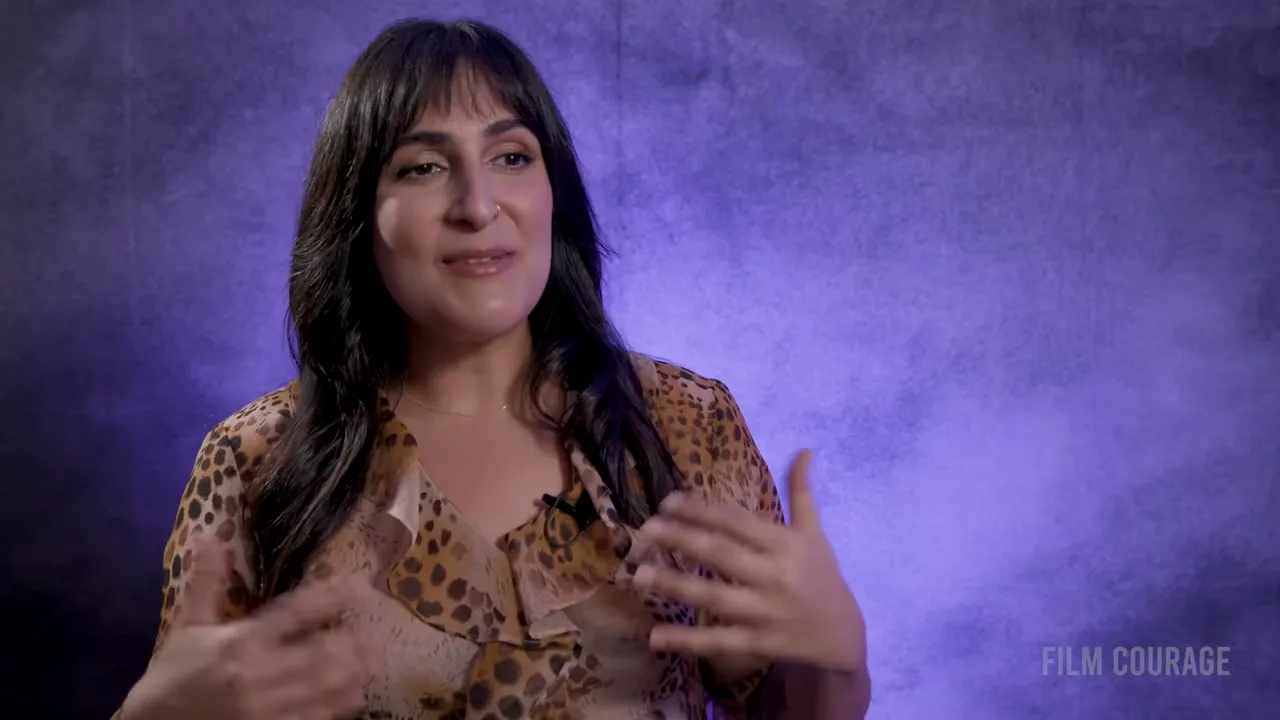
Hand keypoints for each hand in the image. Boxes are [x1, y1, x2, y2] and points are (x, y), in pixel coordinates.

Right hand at [122, 540, 368, 719]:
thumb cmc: (172, 675)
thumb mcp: (187, 626)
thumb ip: (207, 583)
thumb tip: (212, 537)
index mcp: (241, 640)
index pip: (296, 611)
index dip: (332, 596)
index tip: (359, 586)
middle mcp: (258, 673)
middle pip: (320, 653)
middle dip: (353, 642)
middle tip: (376, 631)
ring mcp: (266, 708)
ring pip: (323, 688)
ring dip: (353, 674)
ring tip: (374, 661)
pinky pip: (313, 718)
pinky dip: (337, 706)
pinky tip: (354, 696)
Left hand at [631, 450, 866, 674]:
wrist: (843, 637)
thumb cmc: (821, 577)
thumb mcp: (815, 534)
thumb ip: (802, 493)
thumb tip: (804, 451)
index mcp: (785, 545)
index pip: (738, 522)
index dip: (703, 510)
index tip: (668, 501)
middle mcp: (773, 575)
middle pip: (721, 554)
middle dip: (682, 539)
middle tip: (645, 529)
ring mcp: (764, 612)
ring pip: (714, 597)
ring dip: (676, 585)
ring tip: (639, 575)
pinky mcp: (757, 644)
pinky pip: (718, 642)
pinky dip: (686, 641)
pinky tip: (654, 636)